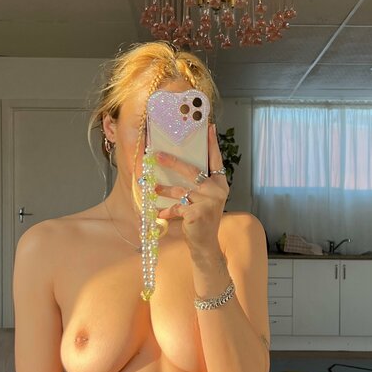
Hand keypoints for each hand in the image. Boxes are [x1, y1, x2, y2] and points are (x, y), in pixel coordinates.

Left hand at [154, 123, 228, 255]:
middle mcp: (217, 190)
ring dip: (164, 189)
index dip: (211, 144)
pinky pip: (177, 207)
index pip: (216, 159)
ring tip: (152, 186)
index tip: (208, 127)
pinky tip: (160, 214)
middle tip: (156, 155)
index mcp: (220, 183)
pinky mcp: (198, 213)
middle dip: (172, 162)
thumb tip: (173, 164)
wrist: (205, 244)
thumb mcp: (202, 199)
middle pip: (192, 171)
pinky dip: (167, 210)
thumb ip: (196, 184)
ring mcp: (209, 202)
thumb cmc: (201, 218)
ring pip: (181, 190)